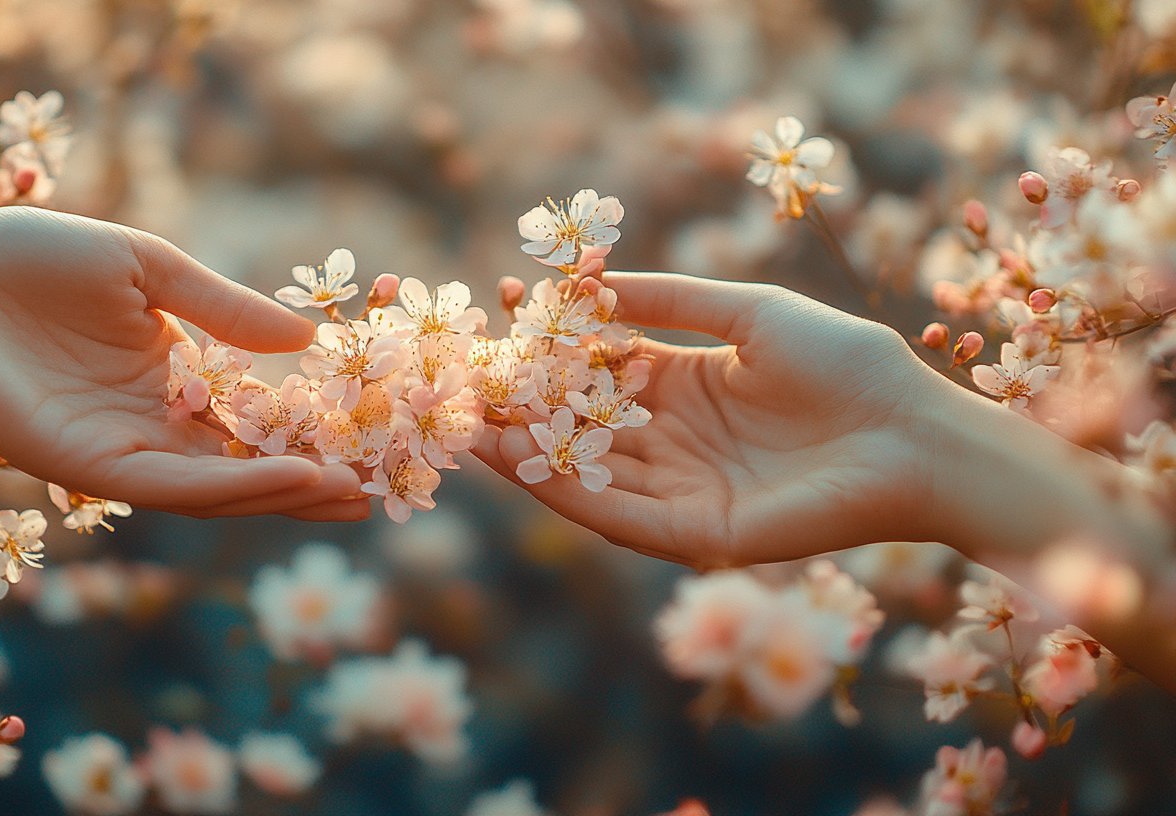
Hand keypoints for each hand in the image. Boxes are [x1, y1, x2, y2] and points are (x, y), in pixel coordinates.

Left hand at [0, 207, 368, 520]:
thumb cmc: (26, 257)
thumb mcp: (147, 269)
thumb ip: (224, 308)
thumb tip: (308, 337)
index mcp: (167, 376)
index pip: (251, 415)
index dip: (310, 428)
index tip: (369, 434)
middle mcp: (150, 423)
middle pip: (244, 465)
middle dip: (310, 481)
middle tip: (380, 490)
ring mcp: (120, 450)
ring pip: (218, 488)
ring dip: (285, 494)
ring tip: (351, 493)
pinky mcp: (86, 468)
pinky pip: (173, 487)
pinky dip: (234, 488)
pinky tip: (290, 477)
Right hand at [475, 271, 947, 567]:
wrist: (917, 436)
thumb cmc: (848, 363)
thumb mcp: (750, 313)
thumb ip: (671, 300)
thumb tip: (589, 282)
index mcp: (688, 386)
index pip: (599, 371)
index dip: (549, 353)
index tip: (496, 327)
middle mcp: (676, 442)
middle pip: (582, 426)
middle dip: (521, 411)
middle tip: (459, 390)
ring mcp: (683, 491)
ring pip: (589, 472)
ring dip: (528, 455)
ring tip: (468, 428)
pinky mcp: (697, 535)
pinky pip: (619, 512)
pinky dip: (567, 492)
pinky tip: (519, 464)